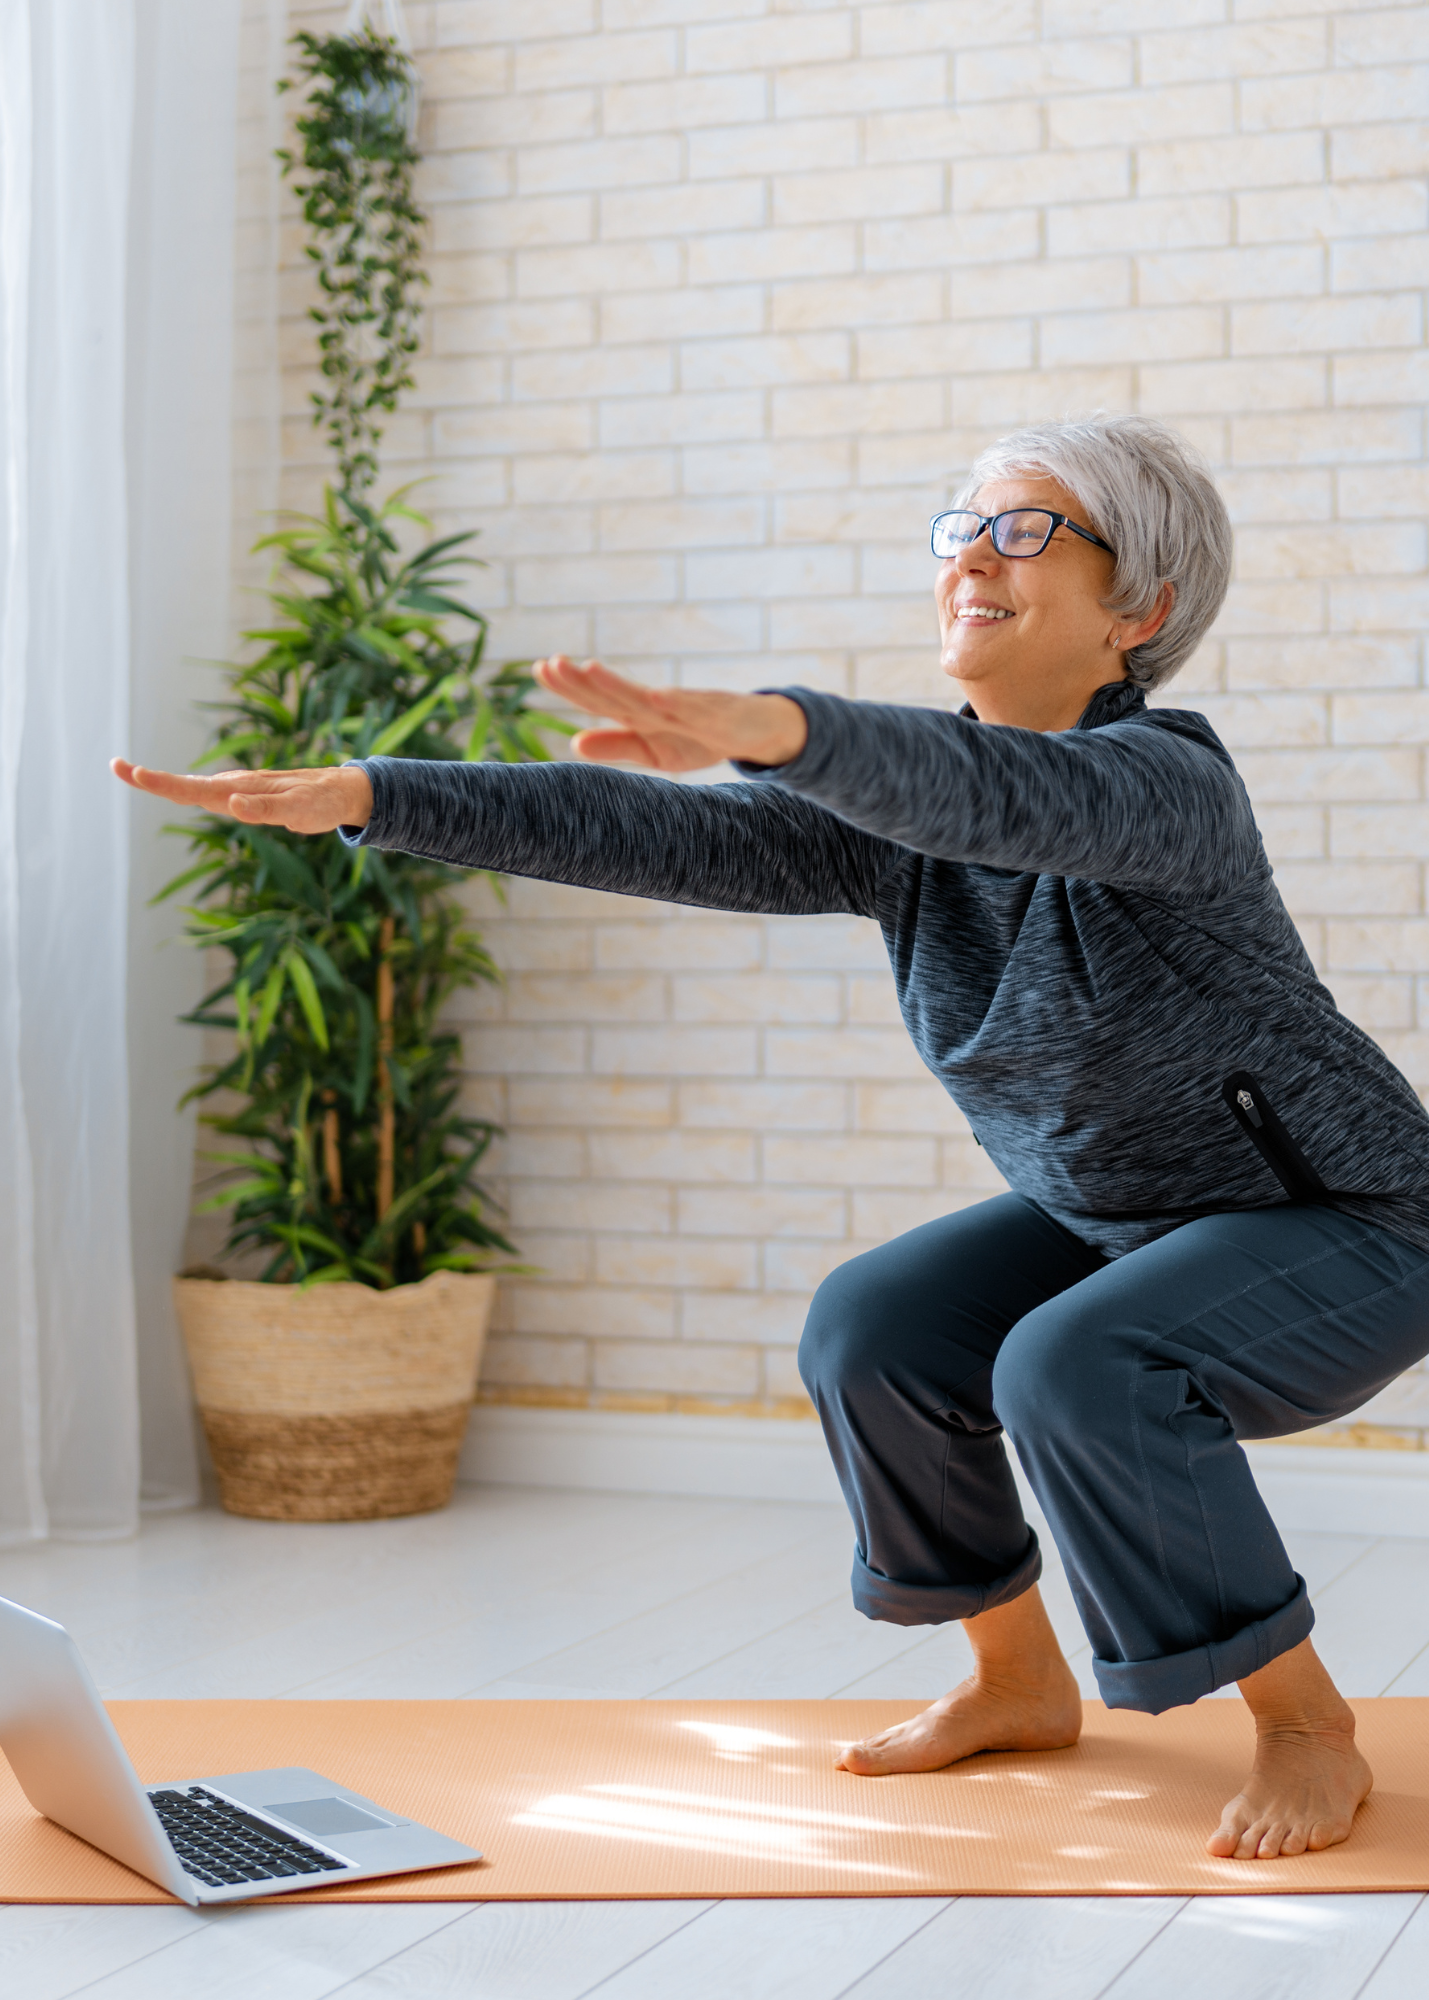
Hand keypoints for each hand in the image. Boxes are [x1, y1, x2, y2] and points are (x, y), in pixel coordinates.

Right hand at [111, 758, 372, 834]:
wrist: (340, 793)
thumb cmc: (320, 803)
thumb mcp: (297, 809)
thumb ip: (264, 808)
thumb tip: (230, 803)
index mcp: (241, 790)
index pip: (193, 789)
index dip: (160, 783)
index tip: (130, 771)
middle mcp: (235, 788)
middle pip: (186, 786)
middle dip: (151, 779)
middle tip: (116, 766)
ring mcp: (239, 791)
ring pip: (195, 788)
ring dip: (164, 783)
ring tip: (134, 774)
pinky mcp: (246, 797)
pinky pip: (211, 794)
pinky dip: (187, 790)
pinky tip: (176, 789)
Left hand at [533, 657, 807, 772]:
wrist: (758, 732)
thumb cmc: (702, 738)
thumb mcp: (655, 751)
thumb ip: (617, 745)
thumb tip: (573, 741)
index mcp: (641, 714)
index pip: (599, 699)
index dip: (570, 686)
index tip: (540, 668)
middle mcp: (659, 705)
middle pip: (615, 692)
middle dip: (583, 679)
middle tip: (550, 662)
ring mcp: (689, 706)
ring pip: (649, 696)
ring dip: (620, 684)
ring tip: (589, 669)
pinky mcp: (718, 713)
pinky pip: (696, 708)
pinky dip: (676, 702)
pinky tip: (655, 697)